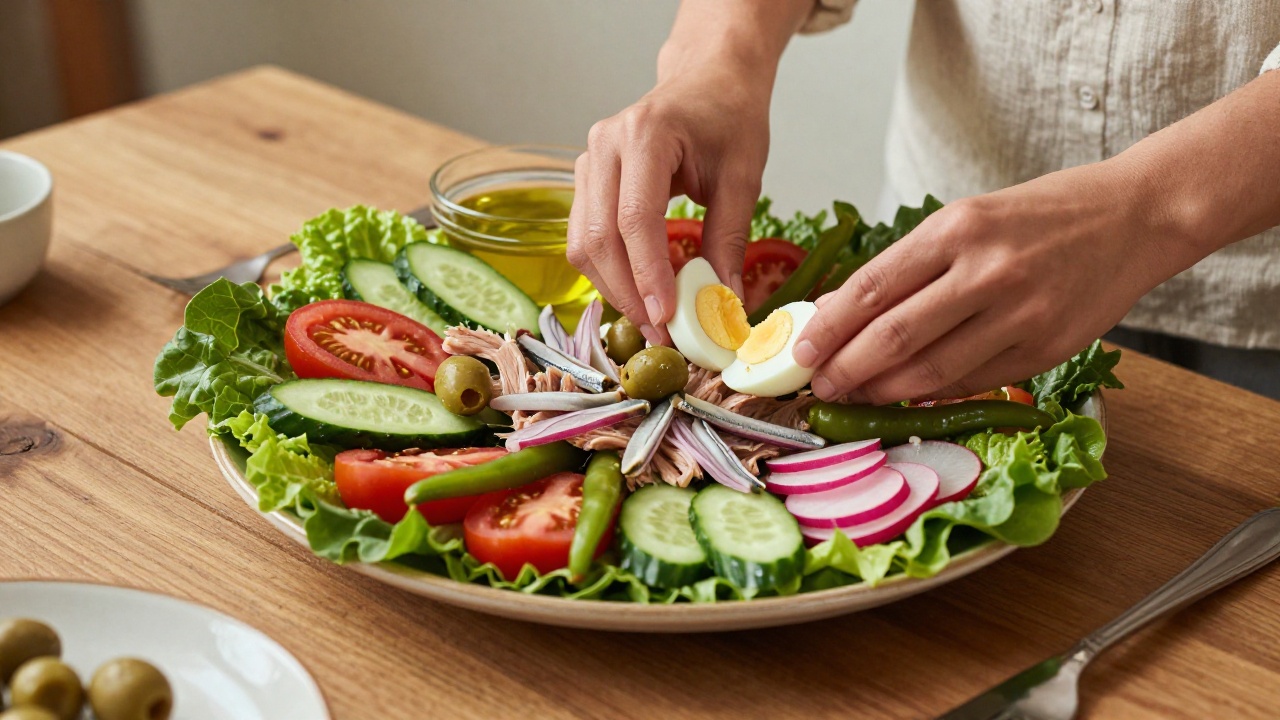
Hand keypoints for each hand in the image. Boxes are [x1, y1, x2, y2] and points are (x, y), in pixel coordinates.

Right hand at [567, 29, 779, 344]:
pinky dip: (609, 271)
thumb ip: (730, 239)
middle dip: (627, 292)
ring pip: (583, 242)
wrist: (708, 80)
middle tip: (661, 331)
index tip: (666, 317)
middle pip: (600, 236)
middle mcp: (606, 145)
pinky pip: (585, 236)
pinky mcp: (587, 179)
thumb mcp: (743, 175)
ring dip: (614, 288)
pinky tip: (639, 291)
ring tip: (653, 319)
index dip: (647, 274)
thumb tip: (723, 303)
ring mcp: (589, 161)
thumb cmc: (728, 117)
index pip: (635, 218)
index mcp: (647, 134)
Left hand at [793, 161, 1188, 403]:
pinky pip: (972, 382)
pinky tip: (906, 397)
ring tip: (854, 396)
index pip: (872, 288)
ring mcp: (1019, 315)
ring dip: (883, 391)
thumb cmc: (1040, 216)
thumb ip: (908, 267)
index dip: (828, 328)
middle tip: (818, 386)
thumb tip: (840, 311)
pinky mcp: (1046, 350)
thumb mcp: (966, 220)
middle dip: (845, 368)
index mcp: (955, 229)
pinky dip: (932, 394)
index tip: (800, 353)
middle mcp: (985, 271)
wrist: (1134, 218)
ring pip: (930, 370)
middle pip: (893, 335)